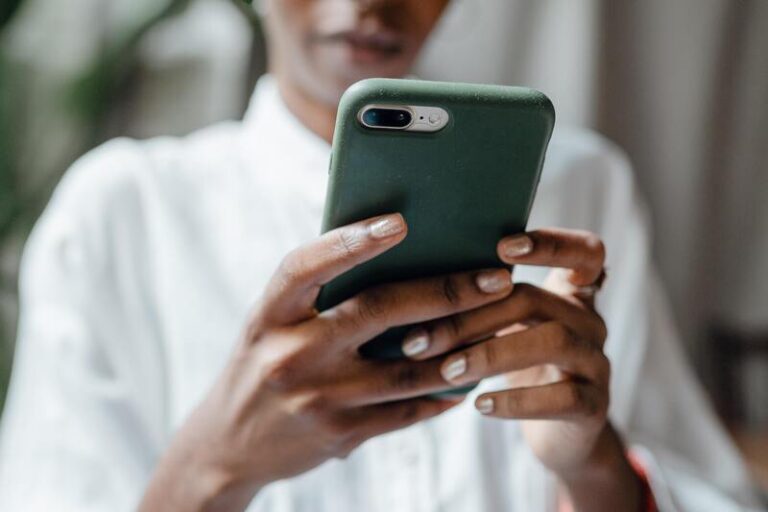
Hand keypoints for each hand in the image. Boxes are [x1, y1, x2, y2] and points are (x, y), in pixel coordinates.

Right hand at [140, 213, 515, 511]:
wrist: (228, 445)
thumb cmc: (260, 364)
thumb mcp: (271, 323)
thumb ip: (317, 294)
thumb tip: (393, 253)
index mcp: (269, 315)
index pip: (306, 267)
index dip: (351, 242)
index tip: (400, 222)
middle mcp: (291, 355)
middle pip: (379, 312)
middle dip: (447, 292)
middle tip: (496, 278)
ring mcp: (317, 399)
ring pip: (407, 370)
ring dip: (461, 348)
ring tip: (500, 325)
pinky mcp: (339, 436)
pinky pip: (405, 412)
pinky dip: (441, 395)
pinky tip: (468, 380)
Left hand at [400, 228, 641, 510]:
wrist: (557, 433)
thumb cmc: (518, 366)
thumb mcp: (506, 327)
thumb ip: (482, 300)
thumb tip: (412, 280)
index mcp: (570, 293)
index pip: (584, 251)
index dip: (551, 243)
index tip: (503, 246)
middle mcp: (589, 321)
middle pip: (536, 299)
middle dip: (472, 316)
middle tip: (420, 339)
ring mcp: (597, 363)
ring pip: (554, 342)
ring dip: (491, 354)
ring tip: (448, 371)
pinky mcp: (595, 406)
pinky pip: (563, 398)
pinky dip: (517, 401)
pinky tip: (480, 404)